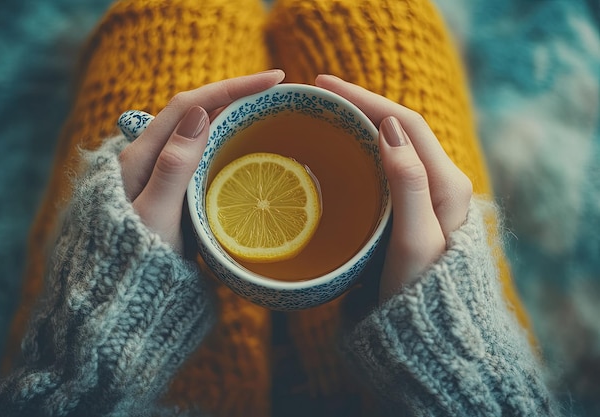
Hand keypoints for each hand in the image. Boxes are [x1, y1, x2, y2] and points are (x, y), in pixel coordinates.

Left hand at [118, 70, 285, 252]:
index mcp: (141, 156)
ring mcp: (162, 176)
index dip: (231, 88)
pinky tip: (246, 153)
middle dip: (235, 98)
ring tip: (267, 117)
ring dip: (232, 120)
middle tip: (276, 97)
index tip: (272, 80)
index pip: (189, 105)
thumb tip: (199, 114)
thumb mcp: (155, 215)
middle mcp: (150, 159)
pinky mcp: (173, 194)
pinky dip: (226, 147)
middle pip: (195, 114)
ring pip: (200, 135)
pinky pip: (202, 159)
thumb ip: (173, 167)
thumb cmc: (134, 259)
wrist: (121, 298)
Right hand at [315, 75, 472, 301]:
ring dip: (363, 123)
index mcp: (447, 185)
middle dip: (362, 104)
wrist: (431, 334)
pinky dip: (364, 149)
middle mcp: (441, 184)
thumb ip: (408, 185)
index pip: (405, 124)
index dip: (367, 100)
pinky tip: (343, 150)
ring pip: (394, 146)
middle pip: (400, 128)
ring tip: (328, 112)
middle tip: (320, 94)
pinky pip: (388, 167)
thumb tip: (390, 127)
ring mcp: (426, 198)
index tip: (326, 85)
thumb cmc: (420, 293)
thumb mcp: (415, 241)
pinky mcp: (412, 211)